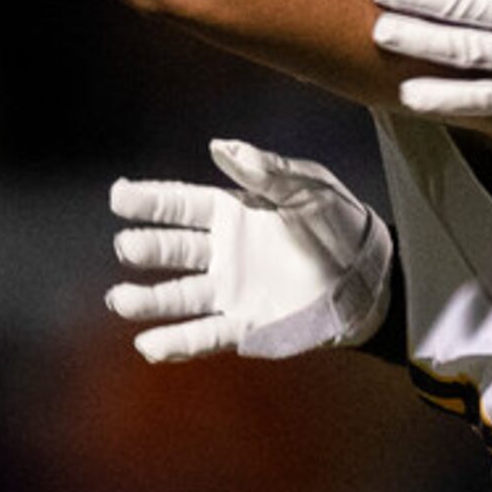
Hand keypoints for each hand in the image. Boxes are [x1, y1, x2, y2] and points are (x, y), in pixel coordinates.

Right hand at [106, 140, 393, 362]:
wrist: (373, 275)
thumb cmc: (341, 224)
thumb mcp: (308, 187)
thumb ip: (265, 170)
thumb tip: (218, 146)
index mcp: (233, 214)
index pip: (182, 206)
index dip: (149, 201)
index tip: (118, 196)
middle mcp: (224, 254)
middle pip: (172, 251)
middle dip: (146, 249)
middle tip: (126, 248)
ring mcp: (232, 292)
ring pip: (179, 296)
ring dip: (148, 300)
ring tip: (120, 300)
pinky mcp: (248, 326)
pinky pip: (206, 335)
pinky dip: (177, 342)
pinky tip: (147, 346)